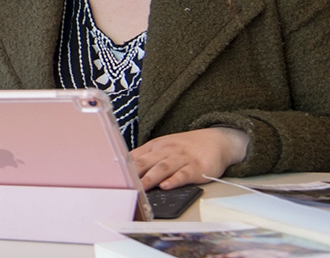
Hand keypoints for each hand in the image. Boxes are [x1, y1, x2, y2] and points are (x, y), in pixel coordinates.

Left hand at [130, 127, 248, 190]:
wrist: (217, 140)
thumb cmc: (186, 147)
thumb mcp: (164, 147)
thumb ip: (147, 157)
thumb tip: (125, 170)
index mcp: (156, 146)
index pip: (135, 156)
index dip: (123, 167)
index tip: (112, 177)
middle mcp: (166, 151)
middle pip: (146, 162)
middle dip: (133, 173)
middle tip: (122, 184)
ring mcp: (181, 158)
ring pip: (163, 167)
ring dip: (150, 178)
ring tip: (141, 187)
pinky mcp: (196, 167)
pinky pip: (183, 174)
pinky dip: (174, 180)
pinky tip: (166, 186)